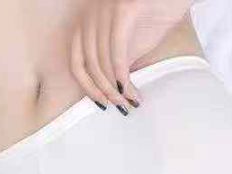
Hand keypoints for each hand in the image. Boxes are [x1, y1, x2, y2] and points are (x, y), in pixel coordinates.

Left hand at [70, 0, 192, 112]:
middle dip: (104, 91)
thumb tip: (108, 93)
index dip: (88, 88)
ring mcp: (104, 11)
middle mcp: (90, 16)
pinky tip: (129, 88)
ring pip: (102, 61)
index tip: (101, 103)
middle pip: (90, 65)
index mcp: (85, 25)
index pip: (77, 64)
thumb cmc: (154, 16)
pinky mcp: (122, 10)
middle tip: (120, 106)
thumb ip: (112, 65)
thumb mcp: (127, 45)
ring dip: (115, 87)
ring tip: (130, 100)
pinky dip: (121, 74)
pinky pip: (116, 51)